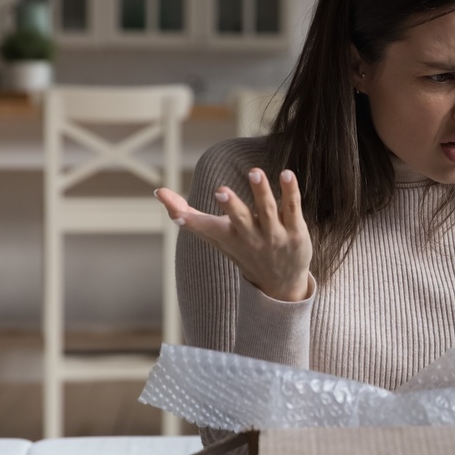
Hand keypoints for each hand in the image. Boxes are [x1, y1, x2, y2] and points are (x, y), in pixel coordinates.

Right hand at [155, 168, 312, 301]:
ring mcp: (275, 235)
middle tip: (220, 190)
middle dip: (230, 206)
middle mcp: (251, 236)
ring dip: (261, 191)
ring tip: (255, 172)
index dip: (192, 221)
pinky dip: (289, 191)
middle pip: (240, 219)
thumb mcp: (215, 236)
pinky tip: (287, 174)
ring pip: (268, 210)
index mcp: (229, 236)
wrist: (280, 283)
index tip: (178, 215)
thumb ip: (189, 215)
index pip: (208, 228)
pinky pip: (292, 208)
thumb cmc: (242, 250)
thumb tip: (158, 193)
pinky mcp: (296, 230)